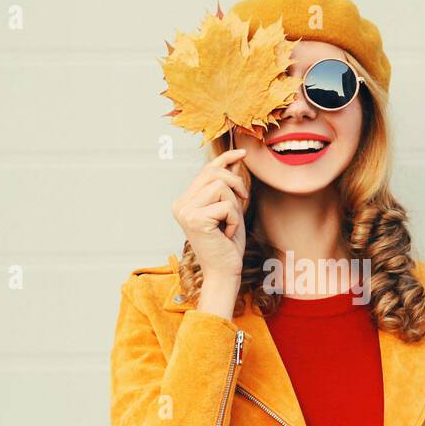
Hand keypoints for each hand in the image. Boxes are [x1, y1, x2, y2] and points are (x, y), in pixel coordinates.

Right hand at [171, 148, 248, 317]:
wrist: (223, 272)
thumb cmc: (227, 244)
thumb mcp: (230, 209)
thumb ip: (229, 187)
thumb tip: (235, 159)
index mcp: (185, 201)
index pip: (205, 170)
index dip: (225, 158)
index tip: (242, 153)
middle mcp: (180, 204)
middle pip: (213, 173)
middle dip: (235, 183)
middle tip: (244, 200)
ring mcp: (185, 211)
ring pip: (221, 186)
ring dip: (234, 206)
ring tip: (229, 225)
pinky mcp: (195, 219)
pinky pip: (226, 205)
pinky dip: (233, 219)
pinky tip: (226, 234)